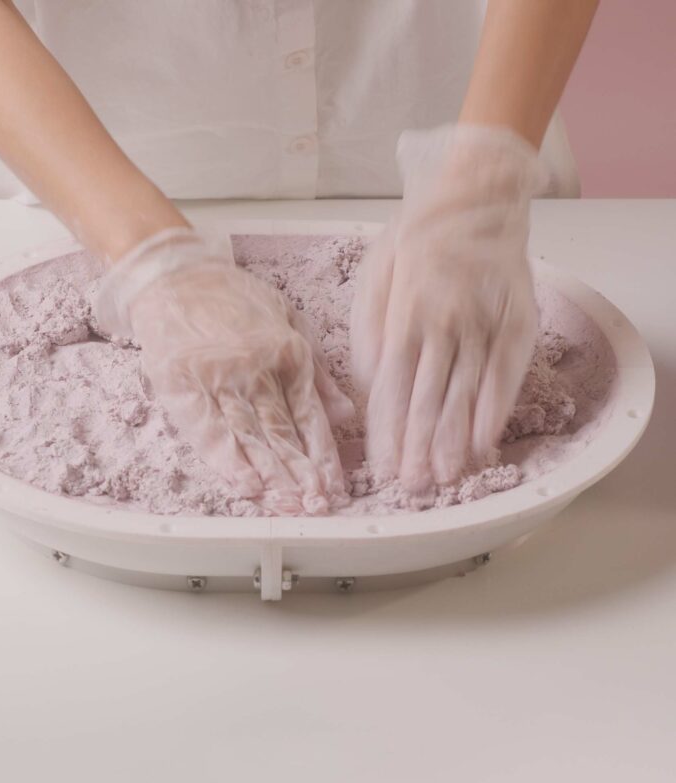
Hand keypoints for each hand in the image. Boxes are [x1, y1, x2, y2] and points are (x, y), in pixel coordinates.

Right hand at [94, 228, 353, 514]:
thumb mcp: (290, 320)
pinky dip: (228, 461)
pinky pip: (209, 431)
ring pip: (251, 437)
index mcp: (288, 353)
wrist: (177, 277)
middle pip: (283, 433)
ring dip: (271, 476)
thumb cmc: (235, 300)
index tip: (335, 486)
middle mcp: (257, 370)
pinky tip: (245, 486)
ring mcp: (219, 380)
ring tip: (288, 506)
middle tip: (316, 507)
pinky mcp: (184, 387)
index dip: (324, 456)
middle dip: (301, 476)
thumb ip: (319, 371)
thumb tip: (345, 414)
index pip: (311, 417)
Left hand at [350, 125, 547, 491]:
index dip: (388, 433)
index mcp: (401, 316)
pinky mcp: (515, 320)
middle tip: (413, 488)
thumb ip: (370, 330)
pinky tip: (485, 443)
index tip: (384, 467)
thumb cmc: (416, 235)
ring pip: (463, 394)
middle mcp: (440, 326)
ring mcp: (481, 324)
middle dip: (418, 449)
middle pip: (426, 400)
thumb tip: (368, 382)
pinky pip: (505, 374)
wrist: (475, 193)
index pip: (391, 389)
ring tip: (446, 478)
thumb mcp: (374, 274)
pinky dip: (494, 411)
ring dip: (453, 441)